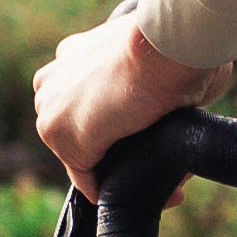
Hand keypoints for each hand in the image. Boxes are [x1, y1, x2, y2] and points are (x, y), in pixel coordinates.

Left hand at [33, 3, 227, 200]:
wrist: (170, 42)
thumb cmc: (180, 43)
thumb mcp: (162, 62)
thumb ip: (157, 84)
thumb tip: (184, 104)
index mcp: (75, 57)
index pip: (88, 108)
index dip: (122, 132)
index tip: (156, 141)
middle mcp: (53, 82)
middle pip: (83, 137)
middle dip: (123, 158)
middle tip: (169, 171)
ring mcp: (52, 111)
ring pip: (86, 162)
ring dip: (126, 178)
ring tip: (173, 187)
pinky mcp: (64, 137)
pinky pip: (89, 181)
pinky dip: (123, 194)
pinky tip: (163, 194)